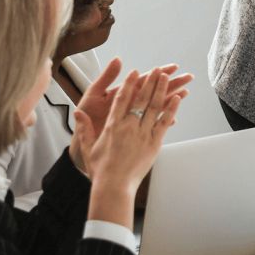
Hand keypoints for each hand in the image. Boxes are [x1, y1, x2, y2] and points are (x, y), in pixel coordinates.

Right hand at [70, 59, 191, 173]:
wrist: (114, 186)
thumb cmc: (100, 169)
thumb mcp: (88, 147)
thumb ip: (84, 128)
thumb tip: (77, 112)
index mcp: (112, 125)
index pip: (121, 99)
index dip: (129, 84)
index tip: (134, 72)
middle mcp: (128, 126)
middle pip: (141, 98)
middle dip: (150, 81)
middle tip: (158, 69)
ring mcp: (142, 134)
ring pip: (154, 107)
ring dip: (162, 89)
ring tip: (168, 76)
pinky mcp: (154, 143)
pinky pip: (164, 123)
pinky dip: (171, 109)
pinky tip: (178, 98)